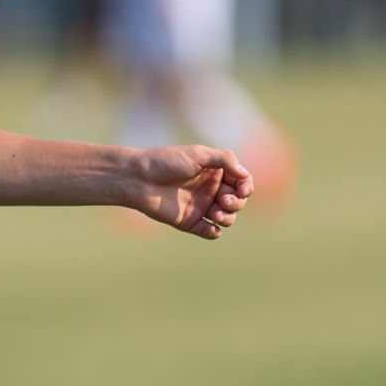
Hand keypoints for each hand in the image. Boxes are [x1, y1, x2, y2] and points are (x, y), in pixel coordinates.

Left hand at [123, 146, 253, 239]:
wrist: (139, 178)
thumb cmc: (167, 161)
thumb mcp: (199, 153)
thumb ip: (225, 160)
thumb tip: (245, 175)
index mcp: (215, 172)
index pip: (241, 182)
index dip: (246, 187)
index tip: (242, 189)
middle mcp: (210, 189)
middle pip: (237, 201)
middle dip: (236, 203)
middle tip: (223, 200)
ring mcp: (200, 206)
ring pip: (226, 218)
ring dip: (228, 218)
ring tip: (216, 214)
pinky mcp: (189, 222)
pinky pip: (208, 232)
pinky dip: (213, 232)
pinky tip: (211, 228)